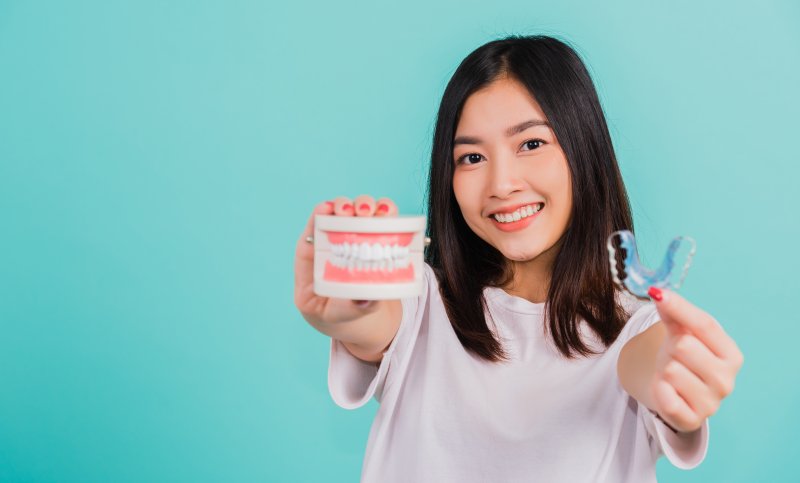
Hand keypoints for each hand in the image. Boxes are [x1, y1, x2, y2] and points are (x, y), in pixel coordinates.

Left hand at [293, 195, 398, 326]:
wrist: (368, 328)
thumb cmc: (343, 322)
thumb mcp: (339, 317)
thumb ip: (351, 308)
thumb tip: (365, 300)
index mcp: (313, 265)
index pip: (311, 236)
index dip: (317, 218)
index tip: (327, 208)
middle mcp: (334, 248)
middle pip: (335, 218)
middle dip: (344, 208)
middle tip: (354, 211)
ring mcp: (357, 243)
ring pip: (359, 215)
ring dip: (366, 206)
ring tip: (376, 210)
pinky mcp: (379, 243)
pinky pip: (382, 223)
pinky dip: (387, 213)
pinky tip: (390, 212)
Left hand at [648, 286, 743, 432]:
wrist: (675, 392)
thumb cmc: (683, 359)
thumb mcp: (682, 333)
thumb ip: (675, 313)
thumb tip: (660, 293)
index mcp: (732, 355)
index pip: (705, 325)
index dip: (679, 307)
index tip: (658, 294)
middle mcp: (727, 381)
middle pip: (684, 346)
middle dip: (671, 349)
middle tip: (675, 358)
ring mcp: (712, 403)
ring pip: (671, 370)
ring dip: (664, 371)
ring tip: (672, 376)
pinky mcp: (691, 420)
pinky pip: (665, 396)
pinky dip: (660, 390)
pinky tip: (669, 392)